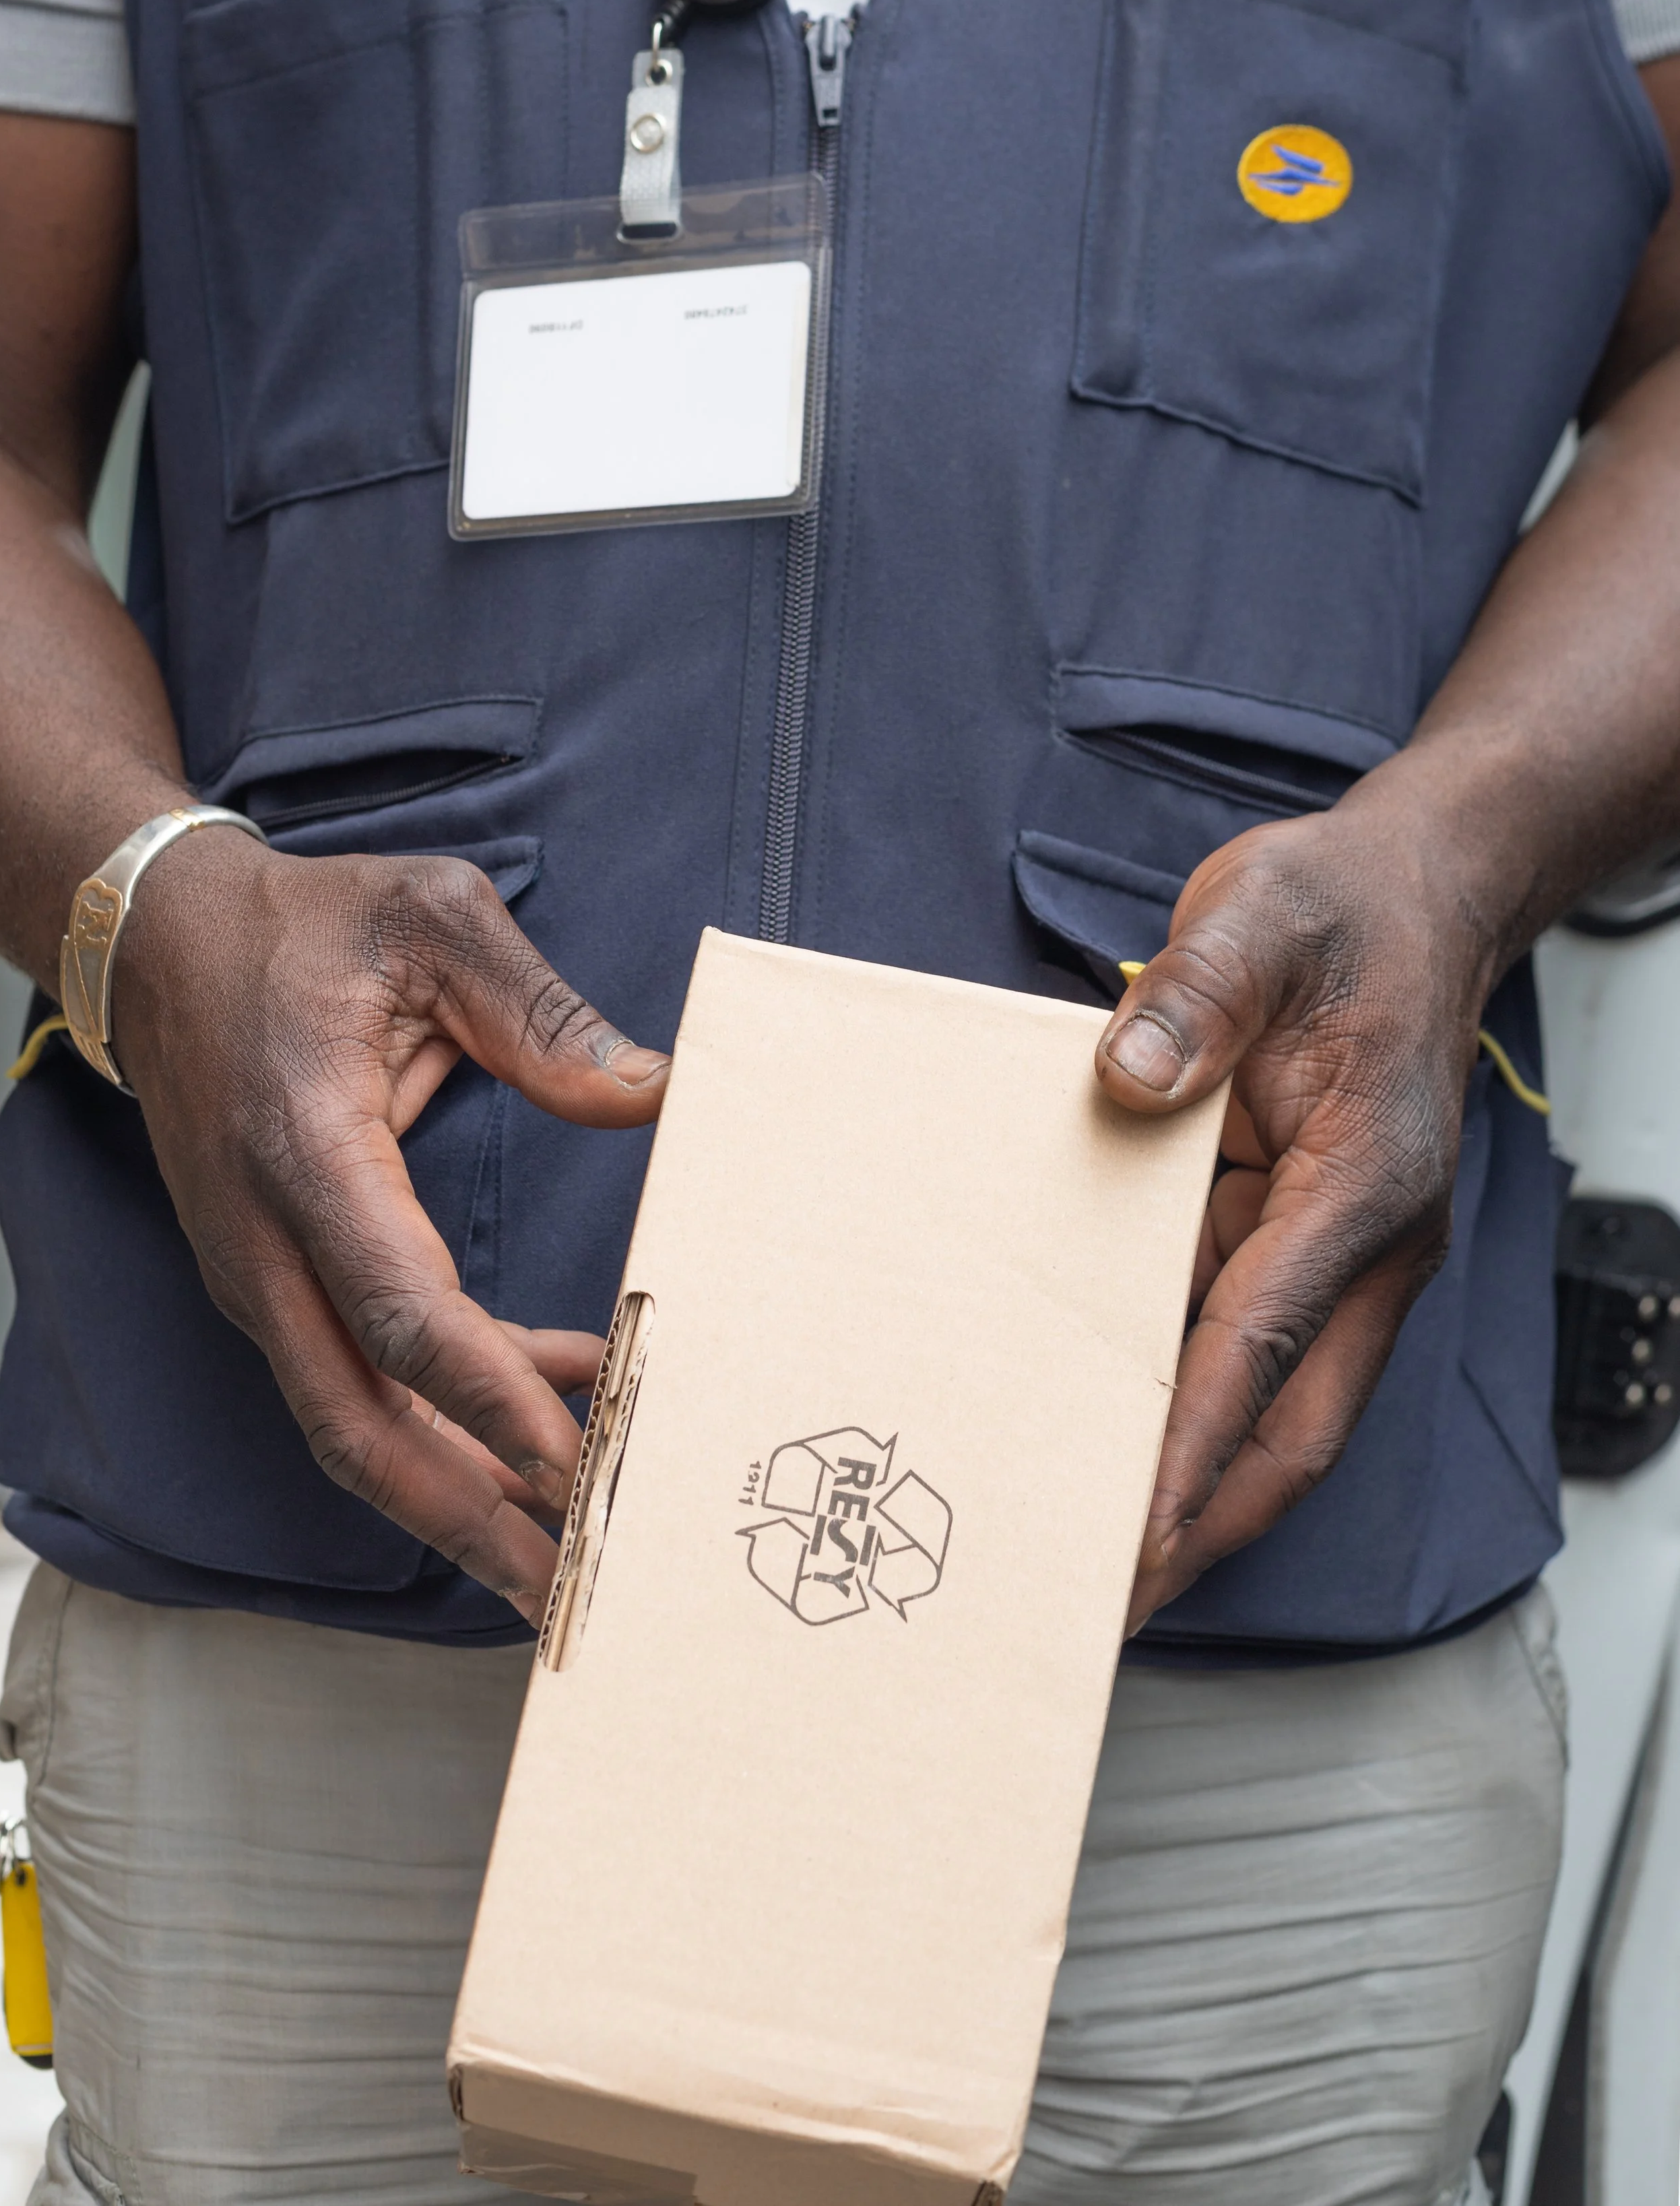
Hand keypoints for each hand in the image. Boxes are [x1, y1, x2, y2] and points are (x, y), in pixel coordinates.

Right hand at [113, 833, 668, 1623]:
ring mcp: (259, 1275)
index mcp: (310, 1151)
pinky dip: (446, 1422)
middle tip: (571, 1586)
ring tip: (570, 1552)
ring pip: (352, 1425)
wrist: (163, 944)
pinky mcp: (273, 1285)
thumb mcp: (431, 920)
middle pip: (358, 1422)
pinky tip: (549, 1416)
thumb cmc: (308, 928)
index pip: (398, 1311)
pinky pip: (358, 1384)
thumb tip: (648, 1087)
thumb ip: (539, 1010)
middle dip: (467, 1514)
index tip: (568, 1460)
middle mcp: (268, 1240)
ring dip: (459, 1495)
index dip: (486, 1395)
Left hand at [1094, 788, 1492, 1632]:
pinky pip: (1233, 1329)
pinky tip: (1090, 1413)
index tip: (1135, 1537)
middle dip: (1206, 1524)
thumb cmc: (1346, 909)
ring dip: (1186, 1472)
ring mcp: (1332, 1244)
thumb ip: (1198, 992)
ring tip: (1080, 1543)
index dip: (1195, 1447)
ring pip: (1264, 1394)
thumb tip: (1128, 1078)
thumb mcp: (1262, 916)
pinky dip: (1174, 1387)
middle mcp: (1364, 1237)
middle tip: (1109, 1605)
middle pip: (1291, 1423)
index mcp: (1365, 1180)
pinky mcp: (1292, 1229)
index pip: (1264, 1340)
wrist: (1416, 891)